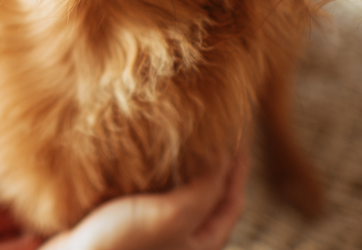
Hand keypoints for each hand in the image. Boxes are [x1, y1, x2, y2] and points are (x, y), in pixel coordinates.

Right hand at [42, 147, 249, 249]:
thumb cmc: (121, 246)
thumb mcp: (174, 215)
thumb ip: (206, 188)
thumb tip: (225, 153)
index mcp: (202, 245)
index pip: (233, 199)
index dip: (239, 165)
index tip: (237, 129)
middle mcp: (181, 238)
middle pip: (206, 193)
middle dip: (209, 160)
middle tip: (207, 123)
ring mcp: (153, 229)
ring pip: (175, 189)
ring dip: (179, 161)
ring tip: (177, 127)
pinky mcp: (124, 219)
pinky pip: (147, 188)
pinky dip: (151, 167)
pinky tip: (143, 147)